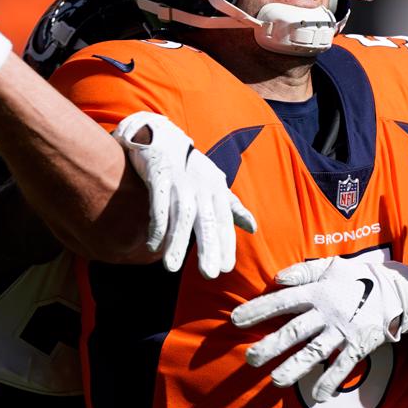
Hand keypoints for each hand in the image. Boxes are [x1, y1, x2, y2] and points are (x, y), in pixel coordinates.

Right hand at [113, 111, 256, 278]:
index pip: (224, 221)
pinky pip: (158, 203)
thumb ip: (232, 206)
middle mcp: (201, 185)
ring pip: (181, 215)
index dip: (225, 244)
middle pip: (206, 221)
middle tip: (209, 274)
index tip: (225, 268)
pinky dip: (156, 224)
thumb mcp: (214, 182)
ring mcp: (180, 180)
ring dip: (177, 241)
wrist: (159, 134)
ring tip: (171, 268)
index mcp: (216, 188)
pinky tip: (153, 245)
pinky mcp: (159, 174)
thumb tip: (253, 227)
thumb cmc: (189, 165)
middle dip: (209, 247)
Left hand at [231, 256, 407, 401]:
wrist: (397, 289)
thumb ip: (303, 272)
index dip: (258, 309)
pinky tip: (317, 395)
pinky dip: (331, 380)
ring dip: (295, 367)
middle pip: (295, 330)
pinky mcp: (360, 344)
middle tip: (250, 359)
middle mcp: (328, 311)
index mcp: (317, 291)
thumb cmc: (357, 277)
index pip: (283, 300)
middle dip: (272, 345)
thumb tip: (277, 278)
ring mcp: (344, 329)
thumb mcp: (331, 266)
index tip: (235, 319)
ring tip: (275, 380)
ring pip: (316, 351)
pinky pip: (344, 365)